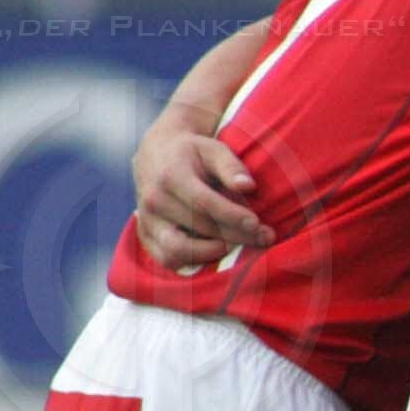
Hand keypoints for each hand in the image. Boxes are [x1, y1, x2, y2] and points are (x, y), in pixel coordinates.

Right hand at [132, 124, 265, 272]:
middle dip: (236, 236)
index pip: (203, 203)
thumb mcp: (212, 149)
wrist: (154, 155)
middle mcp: (153, 200)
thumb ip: (231, 166)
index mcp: (171, 176)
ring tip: (238, 245)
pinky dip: (193, 261)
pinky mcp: (145, 235)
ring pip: (180, 250)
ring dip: (213, 253)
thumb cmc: (192, 153)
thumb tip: (248, 186)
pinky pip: (167, 259)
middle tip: (264, 238)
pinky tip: (217, 250)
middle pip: (199, 227)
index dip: (232, 216)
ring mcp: (146, 220)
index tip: (257, 224)